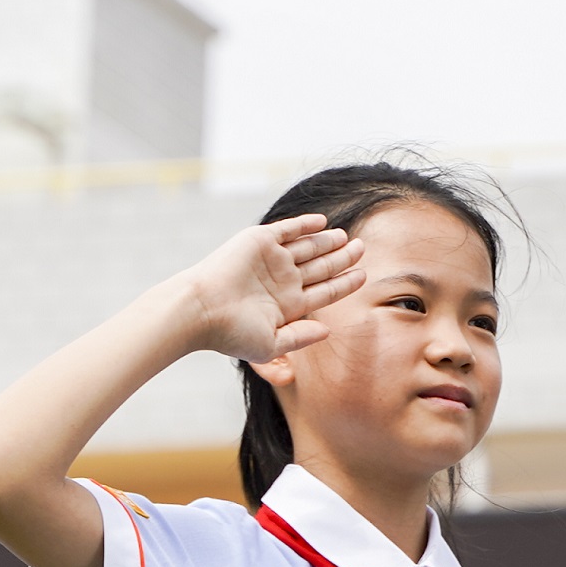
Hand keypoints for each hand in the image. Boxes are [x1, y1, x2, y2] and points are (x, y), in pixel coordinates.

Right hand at [177, 215, 365, 363]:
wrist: (202, 309)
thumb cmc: (232, 333)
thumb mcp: (271, 344)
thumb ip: (300, 337)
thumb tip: (328, 331)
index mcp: (288, 305)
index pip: (325, 291)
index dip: (345, 283)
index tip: (364, 275)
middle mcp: (282, 281)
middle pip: (322, 267)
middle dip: (343, 258)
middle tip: (363, 248)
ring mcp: (271, 260)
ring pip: (308, 247)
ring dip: (329, 241)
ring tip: (348, 237)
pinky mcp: (259, 242)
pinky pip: (287, 229)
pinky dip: (305, 225)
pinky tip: (322, 223)